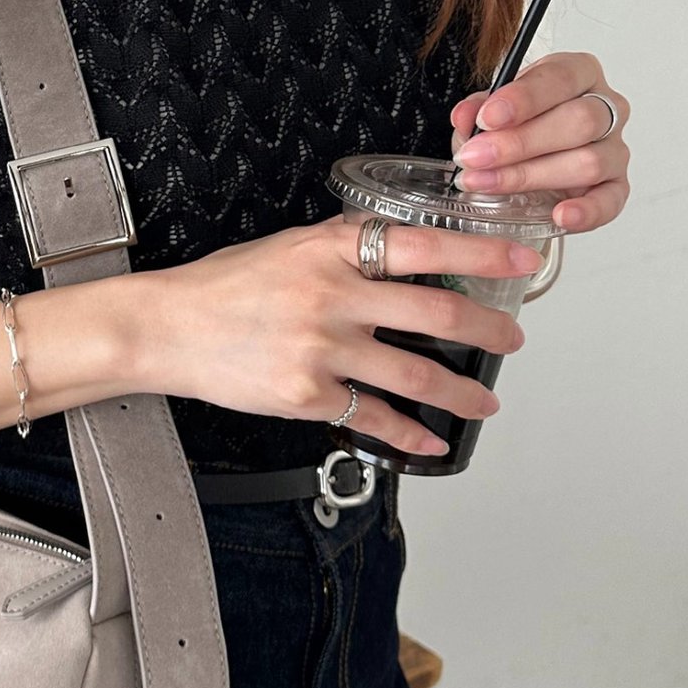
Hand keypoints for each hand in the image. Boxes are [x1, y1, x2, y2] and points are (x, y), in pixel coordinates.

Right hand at [146, 215, 537, 459]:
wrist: (167, 327)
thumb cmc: (224, 286)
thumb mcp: (288, 246)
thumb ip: (346, 249)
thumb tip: (407, 257)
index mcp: (330, 248)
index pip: (424, 247)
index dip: (482, 256)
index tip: (521, 263)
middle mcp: (331, 295)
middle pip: (437, 314)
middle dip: (488, 331)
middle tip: (511, 339)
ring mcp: (321, 348)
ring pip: (417, 375)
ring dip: (462, 393)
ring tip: (482, 400)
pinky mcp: (307, 395)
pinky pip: (375, 418)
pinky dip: (411, 435)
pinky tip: (430, 441)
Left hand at [449, 50, 630, 232]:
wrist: (524, 156)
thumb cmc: (514, 124)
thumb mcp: (491, 110)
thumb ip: (477, 110)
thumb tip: (466, 117)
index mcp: (578, 74)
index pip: (560, 78)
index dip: (523, 98)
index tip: (488, 118)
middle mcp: (605, 108)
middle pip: (580, 120)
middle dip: (520, 142)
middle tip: (477, 157)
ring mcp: (614, 148)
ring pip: (590, 161)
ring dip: (531, 176)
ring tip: (488, 184)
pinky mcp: (615, 186)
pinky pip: (611, 200)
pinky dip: (587, 211)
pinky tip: (560, 215)